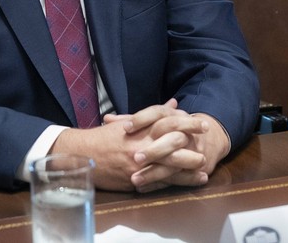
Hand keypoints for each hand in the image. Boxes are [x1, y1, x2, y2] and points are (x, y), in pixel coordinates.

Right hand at [49, 99, 227, 192]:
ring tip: (203, 169)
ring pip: (169, 166)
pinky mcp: (134, 180)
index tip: (203, 125)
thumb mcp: (130, 121)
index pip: (170, 122)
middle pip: (174, 145)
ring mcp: (139, 164)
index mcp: (141, 128)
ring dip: (188, 168)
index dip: (188, 123)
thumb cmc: (106, 136)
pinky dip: (174, 182)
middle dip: (192, 148)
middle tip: (207, 149)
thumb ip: (154, 114)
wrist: (81, 154)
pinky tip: (187, 182)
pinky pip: (158, 182)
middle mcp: (142, 145)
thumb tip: (174, 104)